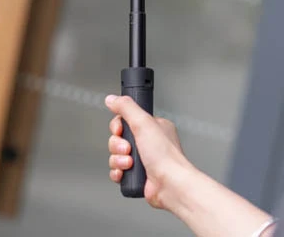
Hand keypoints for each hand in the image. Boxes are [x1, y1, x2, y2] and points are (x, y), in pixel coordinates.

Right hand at [105, 94, 192, 209]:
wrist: (170, 185)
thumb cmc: (165, 156)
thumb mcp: (143, 123)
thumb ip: (127, 108)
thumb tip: (112, 99)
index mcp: (153, 126)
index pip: (127, 119)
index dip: (119, 125)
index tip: (120, 130)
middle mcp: (148, 142)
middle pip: (118, 138)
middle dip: (117, 145)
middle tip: (127, 148)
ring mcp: (143, 159)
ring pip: (116, 155)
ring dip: (118, 159)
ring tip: (129, 163)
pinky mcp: (137, 175)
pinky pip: (117, 170)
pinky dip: (118, 172)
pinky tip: (124, 173)